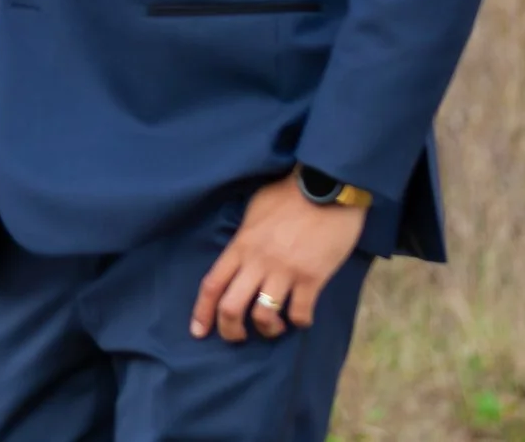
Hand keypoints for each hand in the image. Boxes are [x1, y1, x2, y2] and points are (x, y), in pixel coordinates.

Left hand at [191, 173, 365, 342]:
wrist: (326, 187)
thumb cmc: (289, 194)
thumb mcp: (254, 210)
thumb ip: (244, 237)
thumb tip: (239, 255)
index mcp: (240, 245)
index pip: (212, 284)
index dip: (202, 312)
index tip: (198, 331)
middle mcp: (258, 261)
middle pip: (231, 307)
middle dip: (230, 330)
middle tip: (236, 338)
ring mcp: (285, 271)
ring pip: (264, 316)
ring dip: (267, 329)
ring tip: (274, 327)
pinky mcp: (313, 277)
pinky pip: (301, 313)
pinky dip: (299, 322)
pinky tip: (300, 318)